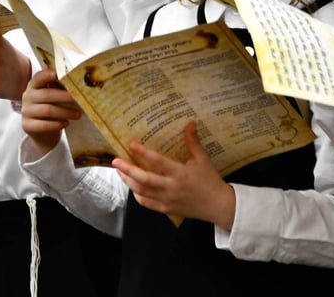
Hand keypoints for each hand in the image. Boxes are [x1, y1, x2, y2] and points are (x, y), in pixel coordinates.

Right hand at [21, 68, 81, 155]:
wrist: (42, 131)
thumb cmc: (50, 108)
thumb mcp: (54, 96)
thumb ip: (60, 88)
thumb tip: (79, 83)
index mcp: (34, 85)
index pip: (38, 78)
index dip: (47, 75)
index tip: (57, 74)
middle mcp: (28, 96)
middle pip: (46, 95)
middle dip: (64, 96)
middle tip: (79, 99)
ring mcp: (26, 111)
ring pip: (47, 110)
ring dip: (65, 112)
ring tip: (78, 115)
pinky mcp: (27, 125)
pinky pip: (43, 125)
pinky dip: (56, 124)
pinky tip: (66, 123)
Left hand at [113, 123, 235, 226]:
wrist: (218, 206)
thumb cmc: (210, 180)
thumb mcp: (202, 159)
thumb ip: (193, 141)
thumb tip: (189, 122)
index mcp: (180, 173)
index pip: (157, 162)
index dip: (143, 152)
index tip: (131, 144)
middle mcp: (171, 188)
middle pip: (144, 180)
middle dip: (127, 170)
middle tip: (115, 162)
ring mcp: (167, 200)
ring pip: (142, 192)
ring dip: (129, 182)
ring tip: (120, 172)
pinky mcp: (166, 210)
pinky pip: (147, 204)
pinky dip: (137, 195)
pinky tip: (133, 187)